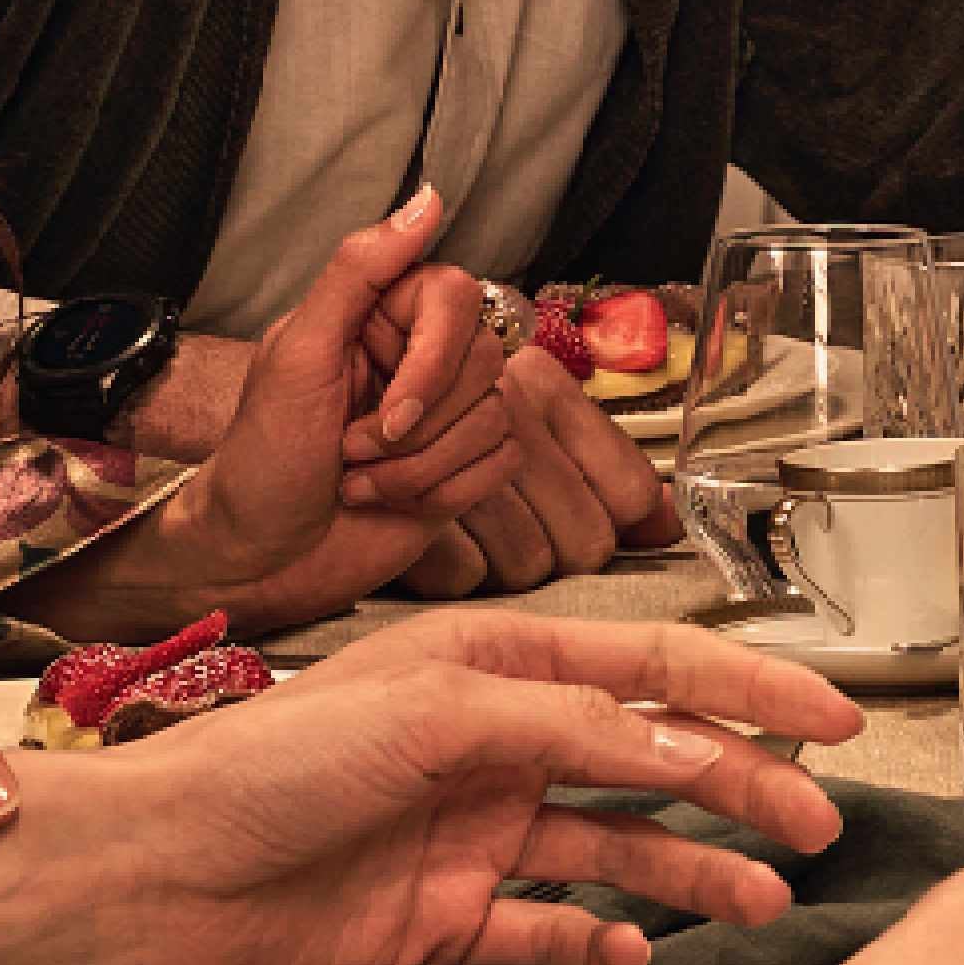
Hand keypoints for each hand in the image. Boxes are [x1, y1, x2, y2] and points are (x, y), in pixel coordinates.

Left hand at [0, 611, 862, 964]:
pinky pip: (546, 926)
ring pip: (615, 847)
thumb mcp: (431, 715)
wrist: (145, 879)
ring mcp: (469, 833)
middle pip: (649, 761)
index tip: (837, 718)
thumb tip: (690, 750)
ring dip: (691, 869)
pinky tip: (635, 952)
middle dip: (742, 788)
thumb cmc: (263, 767)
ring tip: (761, 901)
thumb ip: (569, 733)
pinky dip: (598, 940)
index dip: (749, 690)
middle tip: (817, 826)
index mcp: (491, 664)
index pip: (651, 668)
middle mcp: (491, 743)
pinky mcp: (439, 919)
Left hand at [93, 188, 499, 611]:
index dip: (432, 360)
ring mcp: (447, 415)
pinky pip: (501, 465)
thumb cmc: (262, 456)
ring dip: (418, 469)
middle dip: (413, 428)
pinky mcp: (466, 469)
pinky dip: (443, 495)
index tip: (386, 412)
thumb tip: (428, 198)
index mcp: (380, 317)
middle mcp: (421, 358)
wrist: (258, 559)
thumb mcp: (297, 355)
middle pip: (483, 361)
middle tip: (348, 449)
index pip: (458, 296)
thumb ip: (359, 272)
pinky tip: (389, 503)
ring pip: (495, 418)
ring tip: (357, 481)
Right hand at [350, 333, 683, 590]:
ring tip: (467, 540)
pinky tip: (432, 548)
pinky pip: (466, 577)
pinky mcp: (414, 500)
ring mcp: (460, 450)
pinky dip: (450, 578)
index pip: (628, 487)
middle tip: (516, 545)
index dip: (622, 529)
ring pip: (529, 567)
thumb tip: (665, 523)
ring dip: (498, 571)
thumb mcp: (515, 432)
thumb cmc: (417, 443)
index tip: (603, 540)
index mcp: (544, 386)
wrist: (299, 449)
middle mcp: (510, 405)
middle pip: (587, 541)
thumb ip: (593, 470)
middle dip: (556, 560)